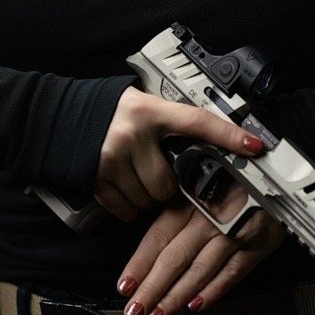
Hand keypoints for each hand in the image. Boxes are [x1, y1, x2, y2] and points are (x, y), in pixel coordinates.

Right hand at [93, 85, 265, 221]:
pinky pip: (126, 210)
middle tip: (155, 170)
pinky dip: (128, 208)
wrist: (60, 117)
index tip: (255, 146)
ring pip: (149, 200)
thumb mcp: (142, 105)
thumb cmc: (109, 111)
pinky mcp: (96, 179)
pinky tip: (123, 189)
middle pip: (168, 183)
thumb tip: (209, 139)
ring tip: (135, 176)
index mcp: (151, 110)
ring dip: (147, 197)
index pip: (198, 122)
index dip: (228, 135)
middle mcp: (134, 134)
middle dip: (165, 185)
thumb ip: (169, 121)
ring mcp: (113, 158)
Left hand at [115, 183, 284, 314]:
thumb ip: (178, 206)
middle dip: (151, 289)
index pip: (158, 236)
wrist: (277, 169)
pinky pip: (232, 274)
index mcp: (191, 198)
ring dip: (175, 297)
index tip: (125, 286)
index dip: (140, 264)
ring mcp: (234, 233)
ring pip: (199, 271)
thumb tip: (150, 243)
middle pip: (174, 258)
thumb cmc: (233, 174)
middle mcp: (209, 217)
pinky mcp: (257, 246)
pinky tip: (194, 306)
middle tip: (135, 313)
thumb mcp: (201, 178)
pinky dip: (213, 291)